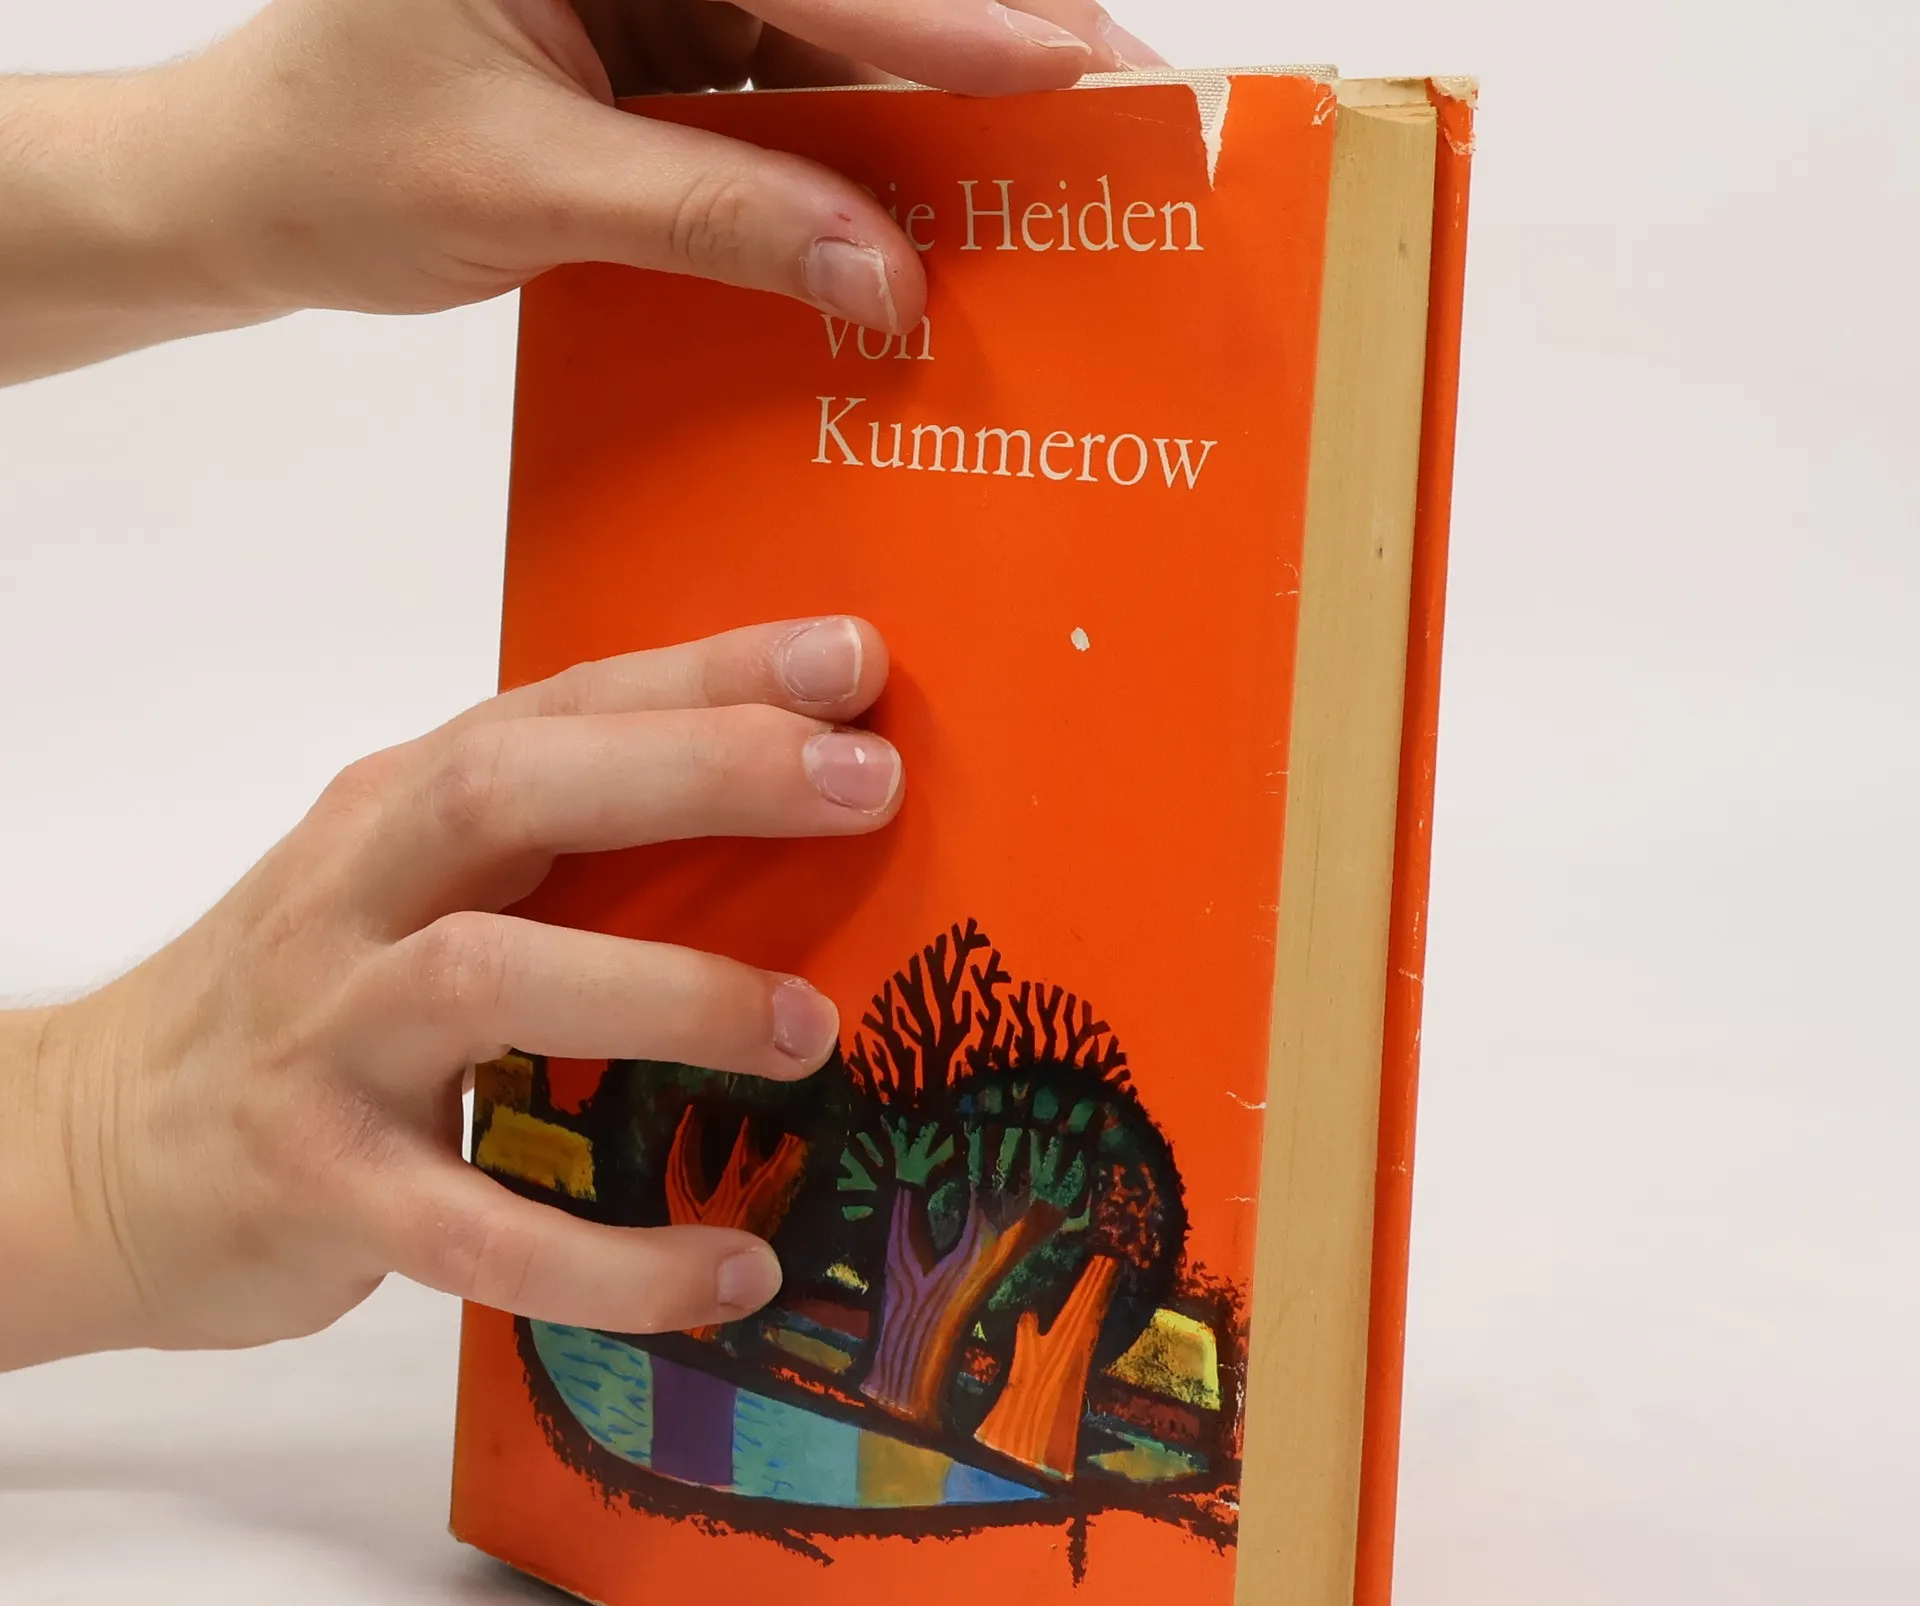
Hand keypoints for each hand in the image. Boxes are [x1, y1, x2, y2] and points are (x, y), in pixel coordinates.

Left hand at [0, 0, 1164, 381]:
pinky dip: (857, 161)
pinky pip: (789, 95)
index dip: (951, 18)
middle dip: (977, 48)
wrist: (258, 194)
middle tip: (1112, 108)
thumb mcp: (524, 189)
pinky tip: (930, 214)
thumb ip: (708, 215)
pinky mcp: (665, 48)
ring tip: (1048, 174)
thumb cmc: (339, 160)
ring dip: (931, 114)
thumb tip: (877, 275)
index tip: (1076, 63)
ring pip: (832, 39)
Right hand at [0, 617, 901, 1369]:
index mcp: (398, 809)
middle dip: (700, 773)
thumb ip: (556, 850)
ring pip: (492, 983)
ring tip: (810, 1035)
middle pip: (514, 795)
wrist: (91, 1149)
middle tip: (867, 785)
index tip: (853, 660)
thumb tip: (786, 832)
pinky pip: (478, 1229)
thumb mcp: (409, 888)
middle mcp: (356, 897)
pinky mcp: (322, 1188)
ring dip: (669, 996)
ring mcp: (328, 1039)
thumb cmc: (303, 1000)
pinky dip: (612, 1258)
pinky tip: (730, 1270)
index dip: (709, 675)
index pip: (562, 708)